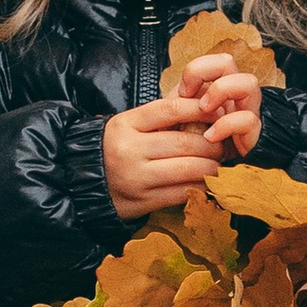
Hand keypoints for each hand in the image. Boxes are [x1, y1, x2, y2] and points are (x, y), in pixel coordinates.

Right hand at [102, 69, 262, 214]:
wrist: (83, 182)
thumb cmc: (116, 148)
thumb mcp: (129, 125)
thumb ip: (161, 116)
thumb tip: (204, 105)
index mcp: (125, 124)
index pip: (170, 109)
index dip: (200, 110)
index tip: (217, 113)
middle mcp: (129, 149)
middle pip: (184, 142)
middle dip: (212, 144)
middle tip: (223, 144)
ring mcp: (136, 177)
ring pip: (188, 169)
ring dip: (211, 167)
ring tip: (218, 163)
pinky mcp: (143, 201)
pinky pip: (182, 192)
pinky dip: (200, 186)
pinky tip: (206, 181)